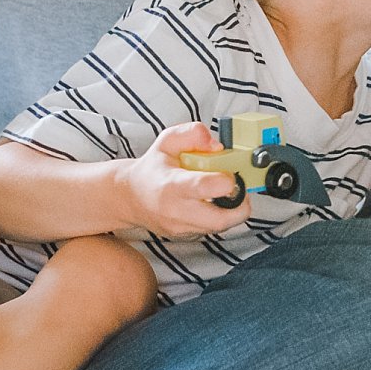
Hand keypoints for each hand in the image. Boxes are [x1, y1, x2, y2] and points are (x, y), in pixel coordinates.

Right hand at [119, 122, 256, 238]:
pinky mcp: (184, 235)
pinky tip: (214, 202)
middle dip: (240, 206)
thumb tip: (216, 146)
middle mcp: (175, 210)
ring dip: (232, 211)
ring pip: (219, 227)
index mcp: (171, 184)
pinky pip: (211, 229)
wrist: (130, 197)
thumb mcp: (167, 141)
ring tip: (225, 192)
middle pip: (219, 220)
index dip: (224, 182)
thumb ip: (192, 134)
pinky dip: (220, 216)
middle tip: (240, 188)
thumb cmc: (152, 168)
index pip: (202, 188)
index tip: (230, 173)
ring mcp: (180, 227)